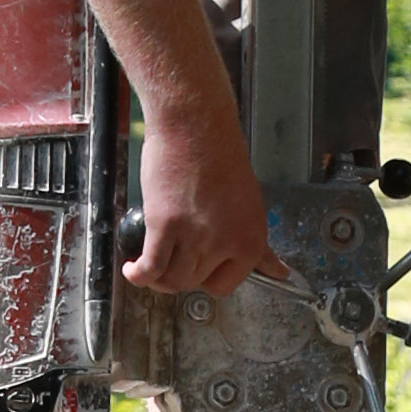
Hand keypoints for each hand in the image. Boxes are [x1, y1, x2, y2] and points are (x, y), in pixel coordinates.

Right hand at [129, 100, 276, 296]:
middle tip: (169, 259)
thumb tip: (278, 270)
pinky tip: (132, 268)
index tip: (197, 269)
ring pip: (172, 280)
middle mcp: (226, 244)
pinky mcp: (165, 227)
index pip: (226, 285)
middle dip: (179, 276)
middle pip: (195, 283)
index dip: (206, 278)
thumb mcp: (250, 206)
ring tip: (147, 266)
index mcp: (251, 240)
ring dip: (157, 279)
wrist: (195, 126)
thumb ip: (258, 246)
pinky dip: (138, 274)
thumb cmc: (220, 157)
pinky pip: (151, 267)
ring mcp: (196, 237)